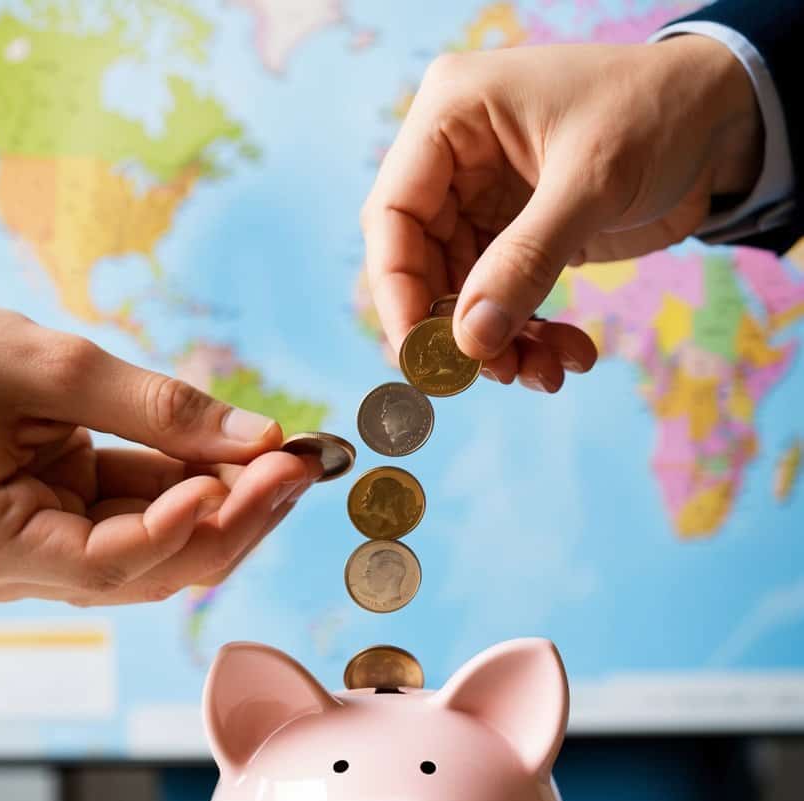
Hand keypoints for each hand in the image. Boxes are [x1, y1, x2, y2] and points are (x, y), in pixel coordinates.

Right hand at [0, 306, 318, 604]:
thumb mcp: (43, 367)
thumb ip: (156, 407)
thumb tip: (260, 434)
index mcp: (1, 549)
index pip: (123, 561)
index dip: (203, 521)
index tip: (269, 467)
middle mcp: (24, 567)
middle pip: (156, 564)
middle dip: (237, 514)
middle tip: (303, 462)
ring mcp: (42, 545)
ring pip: (154, 543)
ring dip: (223, 502)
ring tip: (283, 456)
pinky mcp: (56, 515)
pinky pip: (132, 512)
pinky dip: (186, 484)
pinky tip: (235, 455)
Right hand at [361, 36, 761, 387]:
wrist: (723, 115)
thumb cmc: (657, 110)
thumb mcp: (592, 181)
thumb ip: (526, 261)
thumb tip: (471, 342)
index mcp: (451, 115)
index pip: (392, 215)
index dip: (399, 292)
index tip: (424, 355)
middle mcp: (457, 159)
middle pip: (422, 265)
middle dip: (460, 328)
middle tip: (497, 374)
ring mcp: (486, 200)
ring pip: (465, 294)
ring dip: (502, 344)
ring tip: (548, 372)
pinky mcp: (519, 234)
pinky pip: (505, 300)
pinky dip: (531, 336)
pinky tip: (569, 355)